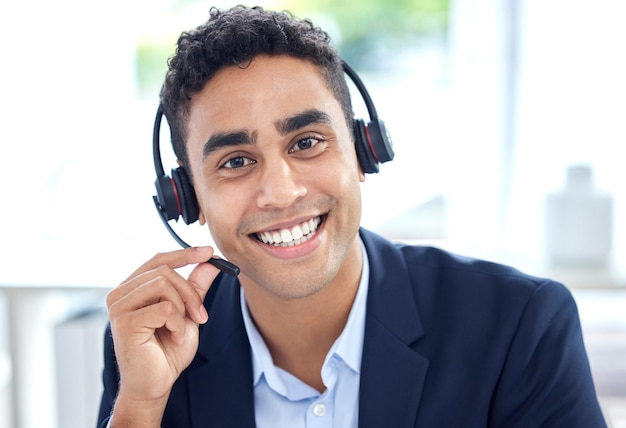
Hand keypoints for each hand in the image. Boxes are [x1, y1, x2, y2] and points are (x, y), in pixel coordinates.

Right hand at [106, 246, 219, 424]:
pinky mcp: (123, 322)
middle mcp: (121, 293)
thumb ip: (196, 286)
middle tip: (201, 315)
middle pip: (164, 270)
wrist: (155, 384)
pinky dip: (178, 323)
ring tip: (185, 328)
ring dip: (184, 307)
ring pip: (163, 284)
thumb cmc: (167, 351)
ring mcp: (119, 306)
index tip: (209, 252)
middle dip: (190, 292)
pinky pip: (163, 308)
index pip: (158, 260)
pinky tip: (174, 336)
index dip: (185, 254)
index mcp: (133, 288)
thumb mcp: (188, 312)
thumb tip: (210, 261)